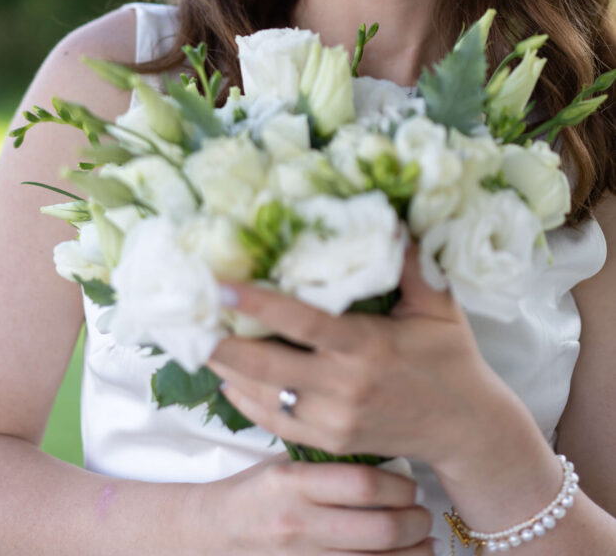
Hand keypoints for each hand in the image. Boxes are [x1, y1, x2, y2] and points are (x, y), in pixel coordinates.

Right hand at [200, 454, 435, 554]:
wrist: (217, 532)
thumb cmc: (258, 490)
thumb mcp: (287, 463)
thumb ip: (330, 461)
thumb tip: (391, 456)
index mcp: (294, 482)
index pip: (364, 484)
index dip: (400, 485)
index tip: (411, 483)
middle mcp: (300, 523)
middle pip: (380, 529)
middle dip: (415, 521)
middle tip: (423, 512)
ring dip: (414, 554)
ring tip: (425, 539)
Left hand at [209, 246, 501, 466]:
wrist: (467, 431)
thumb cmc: (452, 358)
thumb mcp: (439, 305)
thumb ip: (411, 261)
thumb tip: (389, 214)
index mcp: (368, 347)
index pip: (301, 322)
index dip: (258, 305)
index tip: (221, 286)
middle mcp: (345, 387)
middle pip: (266, 365)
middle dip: (221, 343)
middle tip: (187, 316)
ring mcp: (334, 420)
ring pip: (263, 396)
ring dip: (226, 369)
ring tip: (197, 339)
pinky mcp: (330, 440)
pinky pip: (274, 422)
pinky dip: (245, 399)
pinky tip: (227, 376)